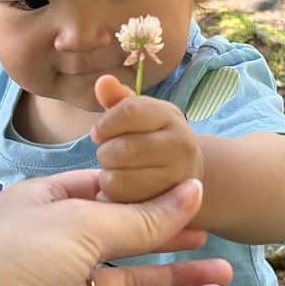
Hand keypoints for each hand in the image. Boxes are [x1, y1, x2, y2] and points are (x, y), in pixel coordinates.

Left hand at [0, 171, 229, 285]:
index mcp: (47, 204)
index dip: (147, 193)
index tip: (193, 192)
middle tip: (213, 234)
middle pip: (122, 238)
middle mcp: (56, 246)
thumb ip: (141, 218)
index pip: (105, 192)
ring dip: (176, 278)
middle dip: (168, 237)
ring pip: (131, 284)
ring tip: (225, 274)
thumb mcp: (81, 224)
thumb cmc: (12, 260)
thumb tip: (192, 191)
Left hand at [90, 74, 202, 203]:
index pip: (130, 111)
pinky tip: (124, 188)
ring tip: (117, 171)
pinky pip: (123, 201)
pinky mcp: (168, 204)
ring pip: (119, 179)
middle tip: (108, 154)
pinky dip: (115, 196)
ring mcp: (178, 177)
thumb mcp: (139, 115)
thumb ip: (118, 99)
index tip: (98, 132)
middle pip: (123, 149)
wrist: (186, 173)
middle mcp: (182, 145)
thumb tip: (102, 81)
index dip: (106, 123)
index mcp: (171, 115)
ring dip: (109, 175)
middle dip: (105, 152)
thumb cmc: (151, 137)